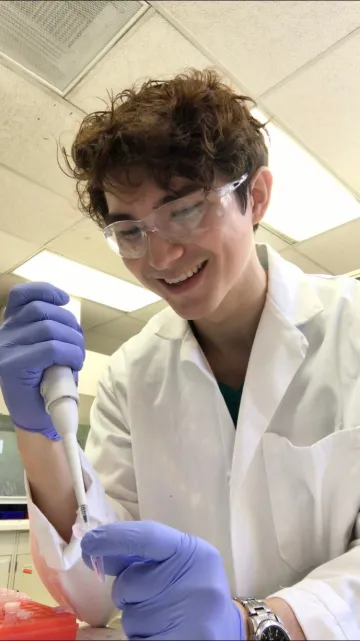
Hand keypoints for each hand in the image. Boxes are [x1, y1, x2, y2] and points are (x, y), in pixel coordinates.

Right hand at [0, 283, 84, 439]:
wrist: (36, 418)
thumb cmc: (45, 382)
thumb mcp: (46, 349)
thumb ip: (51, 328)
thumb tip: (69, 314)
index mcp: (10, 325)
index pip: (21, 294)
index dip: (45, 290)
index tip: (64, 299)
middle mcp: (3, 334)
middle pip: (43, 310)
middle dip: (70, 325)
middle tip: (78, 346)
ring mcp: (5, 350)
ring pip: (50, 329)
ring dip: (74, 342)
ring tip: (77, 358)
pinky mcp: (11, 367)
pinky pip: (51, 349)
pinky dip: (70, 354)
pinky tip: (74, 364)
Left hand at [81, 520, 243, 639]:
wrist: (226, 628)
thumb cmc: (193, 587)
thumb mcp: (175, 561)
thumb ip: (141, 554)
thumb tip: (95, 549)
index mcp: (193, 552)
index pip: (147, 538)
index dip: (112, 538)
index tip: (88, 544)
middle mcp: (196, 582)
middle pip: (130, 583)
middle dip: (127, 592)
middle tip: (150, 596)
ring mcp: (193, 617)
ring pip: (131, 618)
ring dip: (137, 619)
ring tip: (163, 618)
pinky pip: (139, 640)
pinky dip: (141, 637)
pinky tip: (159, 632)